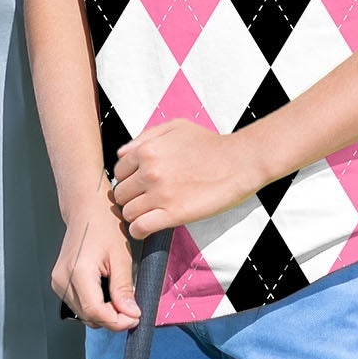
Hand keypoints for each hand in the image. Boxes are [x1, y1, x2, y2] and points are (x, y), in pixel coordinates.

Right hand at [51, 188, 139, 330]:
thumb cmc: (103, 224)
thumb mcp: (121, 256)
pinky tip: (106, 293)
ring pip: (84, 315)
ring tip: (119, 297)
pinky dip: (95, 306)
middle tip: (132, 308)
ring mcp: (58, 281)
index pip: (96, 312)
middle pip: (89, 317)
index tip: (135, 317)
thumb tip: (130, 315)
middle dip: (113, 318)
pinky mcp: (59, 282)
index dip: (118, 321)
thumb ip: (124, 288)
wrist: (85, 208)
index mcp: (78, 271)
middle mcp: (62, 278)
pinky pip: (79, 305)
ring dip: (104, 314)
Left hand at [111, 121, 261, 236]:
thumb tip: (122, 154)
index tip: (137, 186)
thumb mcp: (175, 127)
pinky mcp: (174, 214)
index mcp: (147, 150)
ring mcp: (160, 194)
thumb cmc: (209, 143)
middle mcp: (149, 172)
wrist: (238, 161)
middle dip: (130, 198)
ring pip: (128, 212)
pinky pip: (141, 228)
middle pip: (121, 194)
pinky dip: (139, 231)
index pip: (119, 172)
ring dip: (135, 215)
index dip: (127, 180)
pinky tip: (146, 228)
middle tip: (143, 201)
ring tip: (147, 214)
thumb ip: (145, 137)